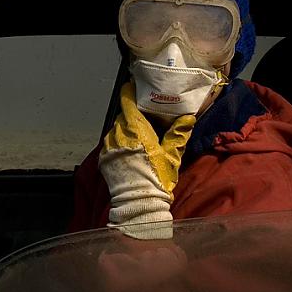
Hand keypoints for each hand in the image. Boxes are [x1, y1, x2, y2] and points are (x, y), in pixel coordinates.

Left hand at [99, 82, 195, 238]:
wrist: (139, 203)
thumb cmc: (156, 179)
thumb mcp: (172, 156)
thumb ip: (179, 134)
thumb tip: (188, 117)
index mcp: (135, 129)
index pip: (127, 102)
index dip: (129, 93)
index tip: (133, 88)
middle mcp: (118, 135)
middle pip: (122, 115)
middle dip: (132, 115)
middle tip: (144, 118)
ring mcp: (109, 147)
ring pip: (115, 129)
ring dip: (125, 129)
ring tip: (138, 136)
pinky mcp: (103, 159)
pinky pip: (110, 143)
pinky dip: (118, 142)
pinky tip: (129, 151)